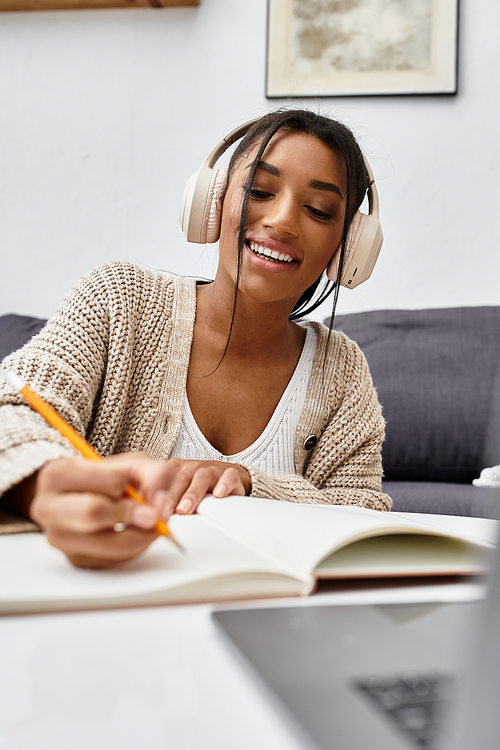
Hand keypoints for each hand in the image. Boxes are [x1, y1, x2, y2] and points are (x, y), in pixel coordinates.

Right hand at [30, 457, 160, 568]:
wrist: (77, 494)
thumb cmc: (102, 476)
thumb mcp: (128, 463)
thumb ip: (151, 474)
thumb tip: (162, 504)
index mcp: (57, 475)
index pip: (101, 481)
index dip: (129, 485)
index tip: (140, 487)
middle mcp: (50, 508)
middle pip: (93, 513)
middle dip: (132, 514)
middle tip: (155, 515)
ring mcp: (60, 537)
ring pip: (109, 545)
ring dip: (141, 535)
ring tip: (153, 524)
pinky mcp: (75, 559)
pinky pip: (114, 560)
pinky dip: (135, 547)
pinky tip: (137, 533)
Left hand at [125, 456, 250, 517]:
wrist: (227, 478)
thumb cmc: (198, 488)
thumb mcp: (177, 493)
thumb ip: (162, 503)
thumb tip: (144, 520)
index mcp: (175, 470)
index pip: (161, 478)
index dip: (153, 493)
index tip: (147, 509)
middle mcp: (192, 467)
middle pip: (179, 478)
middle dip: (170, 497)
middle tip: (164, 513)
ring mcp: (211, 469)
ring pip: (201, 476)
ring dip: (192, 493)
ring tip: (185, 508)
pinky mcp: (230, 474)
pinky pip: (228, 476)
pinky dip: (224, 483)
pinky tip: (219, 494)